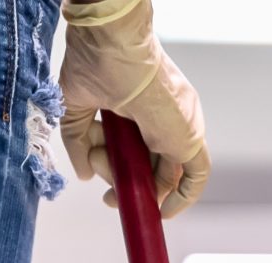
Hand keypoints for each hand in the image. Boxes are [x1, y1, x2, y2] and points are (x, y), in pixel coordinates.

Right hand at [58, 0, 210, 217]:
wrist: (111, 42)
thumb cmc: (95, 59)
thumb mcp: (77, 107)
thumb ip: (78, 142)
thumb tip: (83, 173)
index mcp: (143, 112)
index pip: (140, 154)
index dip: (124, 176)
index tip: (109, 194)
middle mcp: (165, 121)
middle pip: (152, 168)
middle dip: (126, 185)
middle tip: (108, 194)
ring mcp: (179, 129)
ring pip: (164, 174)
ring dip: (134, 186)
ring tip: (111, 179)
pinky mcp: (188, 137)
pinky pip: (195, 177)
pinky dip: (181, 197)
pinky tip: (162, 211)